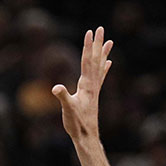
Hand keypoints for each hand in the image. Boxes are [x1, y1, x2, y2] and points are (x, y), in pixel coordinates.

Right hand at [52, 27, 113, 142]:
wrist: (87, 136)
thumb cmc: (77, 124)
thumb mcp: (67, 110)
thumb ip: (63, 97)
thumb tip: (56, 88)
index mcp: (86, 85)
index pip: (87, 61)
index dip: (88, 46)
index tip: (89, 32)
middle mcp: (93, 84)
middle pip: (95, 59)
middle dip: (97, 44)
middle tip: (100, 28)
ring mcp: (95, 89)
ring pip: (100, 66)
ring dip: (103, 53)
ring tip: (109, 41)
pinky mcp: (94, 95)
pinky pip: (100, 77)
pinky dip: (104, 68)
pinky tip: (108, 63)